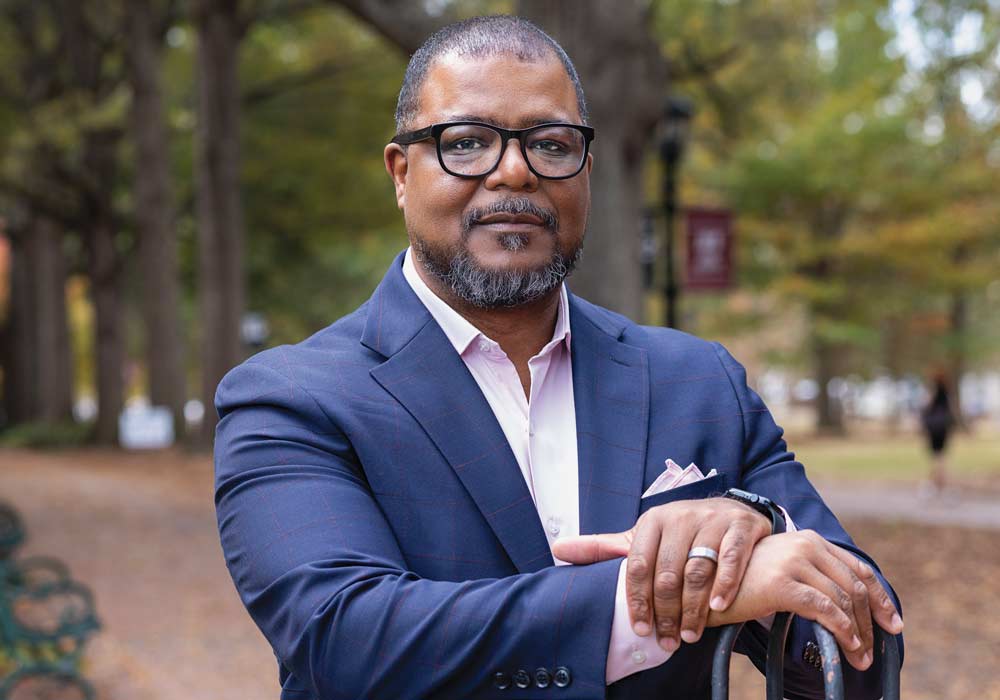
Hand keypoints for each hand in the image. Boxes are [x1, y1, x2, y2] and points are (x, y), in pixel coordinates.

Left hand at [551, 497, 771, 651]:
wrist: (731, 512)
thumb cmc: (681, 532)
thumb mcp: (643, 537)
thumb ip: (604, 547)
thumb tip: (557, 548)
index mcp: (652, 521)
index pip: (637, 565)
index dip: (637, 600)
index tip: (640, 630)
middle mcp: (680, 517)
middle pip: (667, 572)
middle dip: (665, 612)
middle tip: (666, 640)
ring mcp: (712, 521)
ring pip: (698, 569)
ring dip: (693, 607)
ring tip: (689, 634)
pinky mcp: (741, 527)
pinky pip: (731, 558)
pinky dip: (724, 584)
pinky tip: (718, 607)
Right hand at [707, 530, 904, 670]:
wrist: (705, 584)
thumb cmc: (742, 583)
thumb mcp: (782, 571)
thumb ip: (811, 576)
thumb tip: (848, 605)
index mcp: (808, 540)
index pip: (856, 568)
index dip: (879, 598)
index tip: (892, 624)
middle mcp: (804, 545)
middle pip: (854, 586)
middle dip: (870, 622)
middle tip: (873, 650)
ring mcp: (793, 562)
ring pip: (843, 600)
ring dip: (858, 634)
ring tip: (860, 658)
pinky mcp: (782, 583)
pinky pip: (825, 610)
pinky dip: (842, 631)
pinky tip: (847, 646)